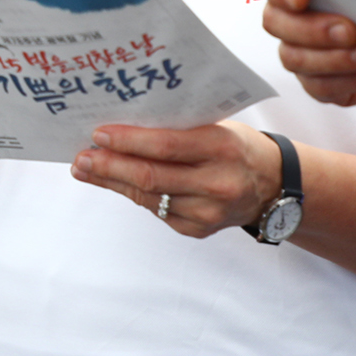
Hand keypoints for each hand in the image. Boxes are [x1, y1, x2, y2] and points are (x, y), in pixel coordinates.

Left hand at [72, 120, 284, 238]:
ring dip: (111, 182)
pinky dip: (133, 194)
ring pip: (148, 197)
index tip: (97, 134)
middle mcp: (217, 183)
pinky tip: (113, 182)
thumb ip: (174, 128)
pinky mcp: (199, 230)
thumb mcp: (214, 126)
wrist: (274, 185)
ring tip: (85, 168)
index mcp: (221, 147)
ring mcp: (209, 212)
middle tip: (80, 156)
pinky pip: (156, 211)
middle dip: (109, 166)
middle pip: (151, 176)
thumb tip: (119, 126)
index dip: (127, 141)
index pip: (165, 145)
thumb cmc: (235, 145)